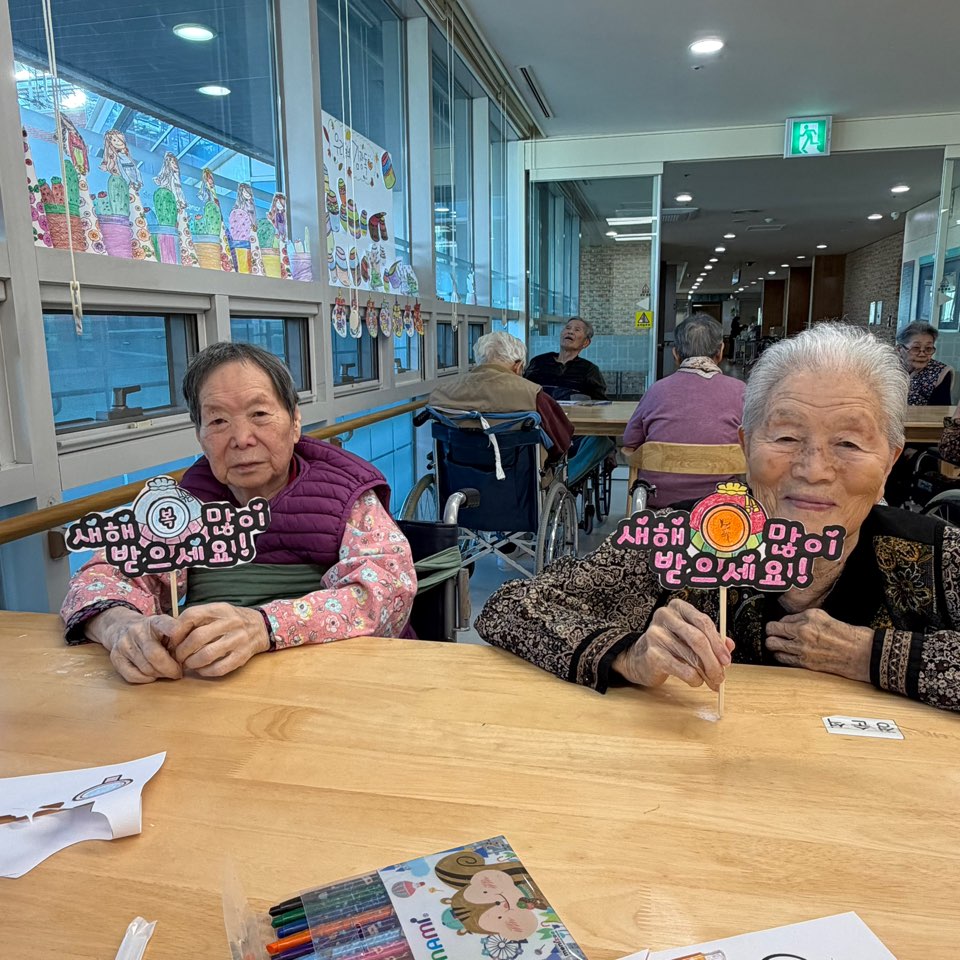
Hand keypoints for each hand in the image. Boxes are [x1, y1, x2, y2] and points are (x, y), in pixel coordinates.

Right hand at [88, 608, 181, 683]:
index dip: (175, 632)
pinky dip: (145, 679)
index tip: (183, 640)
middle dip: (170, 668)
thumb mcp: (165, 627)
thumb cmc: (152, 632)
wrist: (121, 627)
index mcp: (155, 621)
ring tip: (166, 673)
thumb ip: (177, 638)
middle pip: (155, 655)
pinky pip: (132, 675)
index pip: (165, 624)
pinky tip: (151, 676)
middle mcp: (137, 631)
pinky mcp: (115, 656)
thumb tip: (190, 656)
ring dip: (159, 675)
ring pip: (145, 668)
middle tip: (178, 673)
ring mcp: (124, 643)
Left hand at [168, 603, 269, 676]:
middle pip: (197, 637)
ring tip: (188, 664)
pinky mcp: (242, 656)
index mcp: (219, 609)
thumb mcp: (217, 611)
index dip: (177, 630)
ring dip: (192, 663)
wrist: (261, 626)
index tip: (172, 640)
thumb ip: (197, 619)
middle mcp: (230, 622)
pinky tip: (201, 670)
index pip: (192, 615)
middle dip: (182, 650)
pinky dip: (206, 671)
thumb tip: (171, 634)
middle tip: (178, 657)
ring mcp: (238, 640)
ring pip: (207, 654)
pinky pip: (219, 668)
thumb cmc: (232, 620)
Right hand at [613, 598, 733, 691]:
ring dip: (706, 673)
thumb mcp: (690, 637)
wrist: (640, 658)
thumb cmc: (669, 645)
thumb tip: (729, 646)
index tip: (726, 659)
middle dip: (714, 661)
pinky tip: (695, 681)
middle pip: (698, 639)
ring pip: (692, 657)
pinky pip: (683, 669)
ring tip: (712, 681)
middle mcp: (665, 616)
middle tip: (721, 675)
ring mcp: (656, 634)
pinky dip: (694, 678)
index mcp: (678, 608)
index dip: (718, 642)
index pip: (703, 621)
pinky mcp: (653, 654)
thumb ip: (711, 639)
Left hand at [765, 609, 872, 681]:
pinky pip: (783, 659)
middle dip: (771, 633)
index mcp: (808, 618)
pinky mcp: (806, 663)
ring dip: (774, 645)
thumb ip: (803, 618)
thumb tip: (787, 622)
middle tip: (775, 635)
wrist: (864, 654)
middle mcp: (803, 632)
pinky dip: (782, 656)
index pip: (780, 619)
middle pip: (771, 631)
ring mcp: (803, 648)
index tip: (778, 627)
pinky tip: (787, 654)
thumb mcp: (824, 617)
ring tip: (780, 645)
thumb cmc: (849, 636)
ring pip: (773, 646)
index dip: (778, 623)